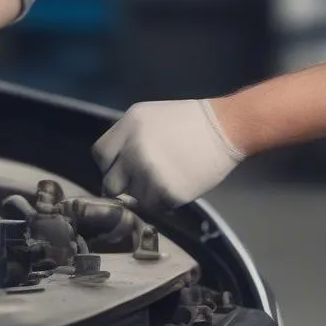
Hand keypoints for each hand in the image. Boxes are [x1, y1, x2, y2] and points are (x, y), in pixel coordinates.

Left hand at [92, 99, 245, 210]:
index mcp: (128, 126)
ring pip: (133, 198)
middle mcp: (132, 149)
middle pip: (109, 183)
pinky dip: (162, 203)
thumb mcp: (150, 117)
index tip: (122, 169)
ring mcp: (148, 172)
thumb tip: (116, 164)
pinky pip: (154, 208)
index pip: (100, 155)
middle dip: (122, 186)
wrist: (225, 128)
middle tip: (139, 184)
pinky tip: (176, 187)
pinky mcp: (165, 191)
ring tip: (165, 181)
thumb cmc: (190, 121)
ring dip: (145, 195)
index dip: (110, 165)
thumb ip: (128, 137)